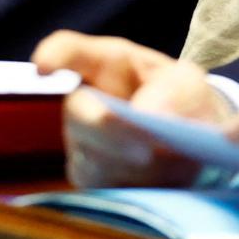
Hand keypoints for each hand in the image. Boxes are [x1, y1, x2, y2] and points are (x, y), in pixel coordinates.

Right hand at [33, 31, 231, 189]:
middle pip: (78, 112)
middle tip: (146, 150)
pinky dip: (136, 186)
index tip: (44, 67)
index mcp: (106, 63)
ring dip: (134, 164)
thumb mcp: (190, 84)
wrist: (195, 144)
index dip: (53, 56)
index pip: (69, 51)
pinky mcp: (91, 177)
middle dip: (108, 129)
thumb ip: (176, 93)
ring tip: (171, 162)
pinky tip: (160, 181)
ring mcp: (82, 141)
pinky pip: (104, 188)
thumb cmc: (184, 102)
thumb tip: (149, 117)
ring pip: (93, 157)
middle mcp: (86, 101)